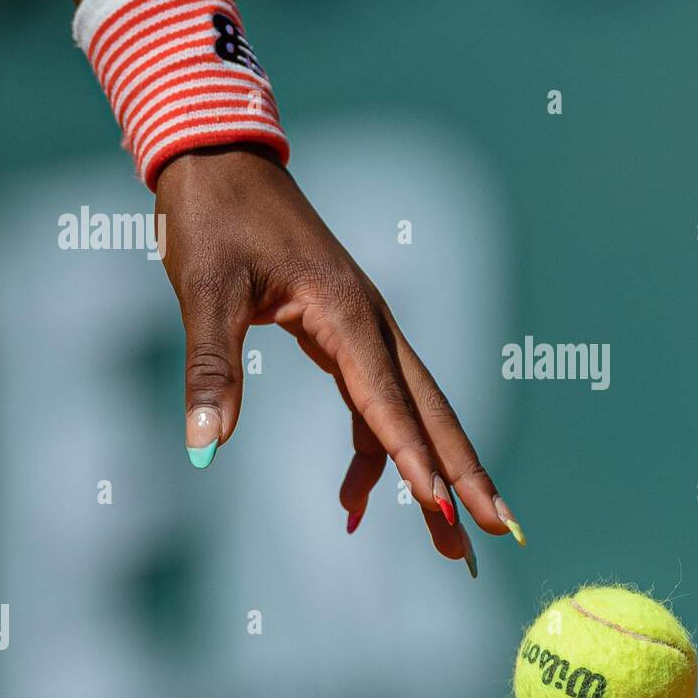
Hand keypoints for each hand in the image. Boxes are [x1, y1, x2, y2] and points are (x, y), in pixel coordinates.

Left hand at [153, 144, 524, 572]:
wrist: (222, 158)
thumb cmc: (214, 216)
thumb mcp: (205, 290)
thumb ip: (210, 369)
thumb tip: (203, 447)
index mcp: (346, 312)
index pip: (388, 403)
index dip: (415, 461)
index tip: (443, 510)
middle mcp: (371, 323)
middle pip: (432, 413)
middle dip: (462, 477)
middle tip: (493, 535)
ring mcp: (366, 328)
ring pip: (416, 411)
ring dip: (433, 471)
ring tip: (446, 538)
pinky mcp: (347, 332)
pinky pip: (377, 403)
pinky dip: (378, 450)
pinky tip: (357, 494)